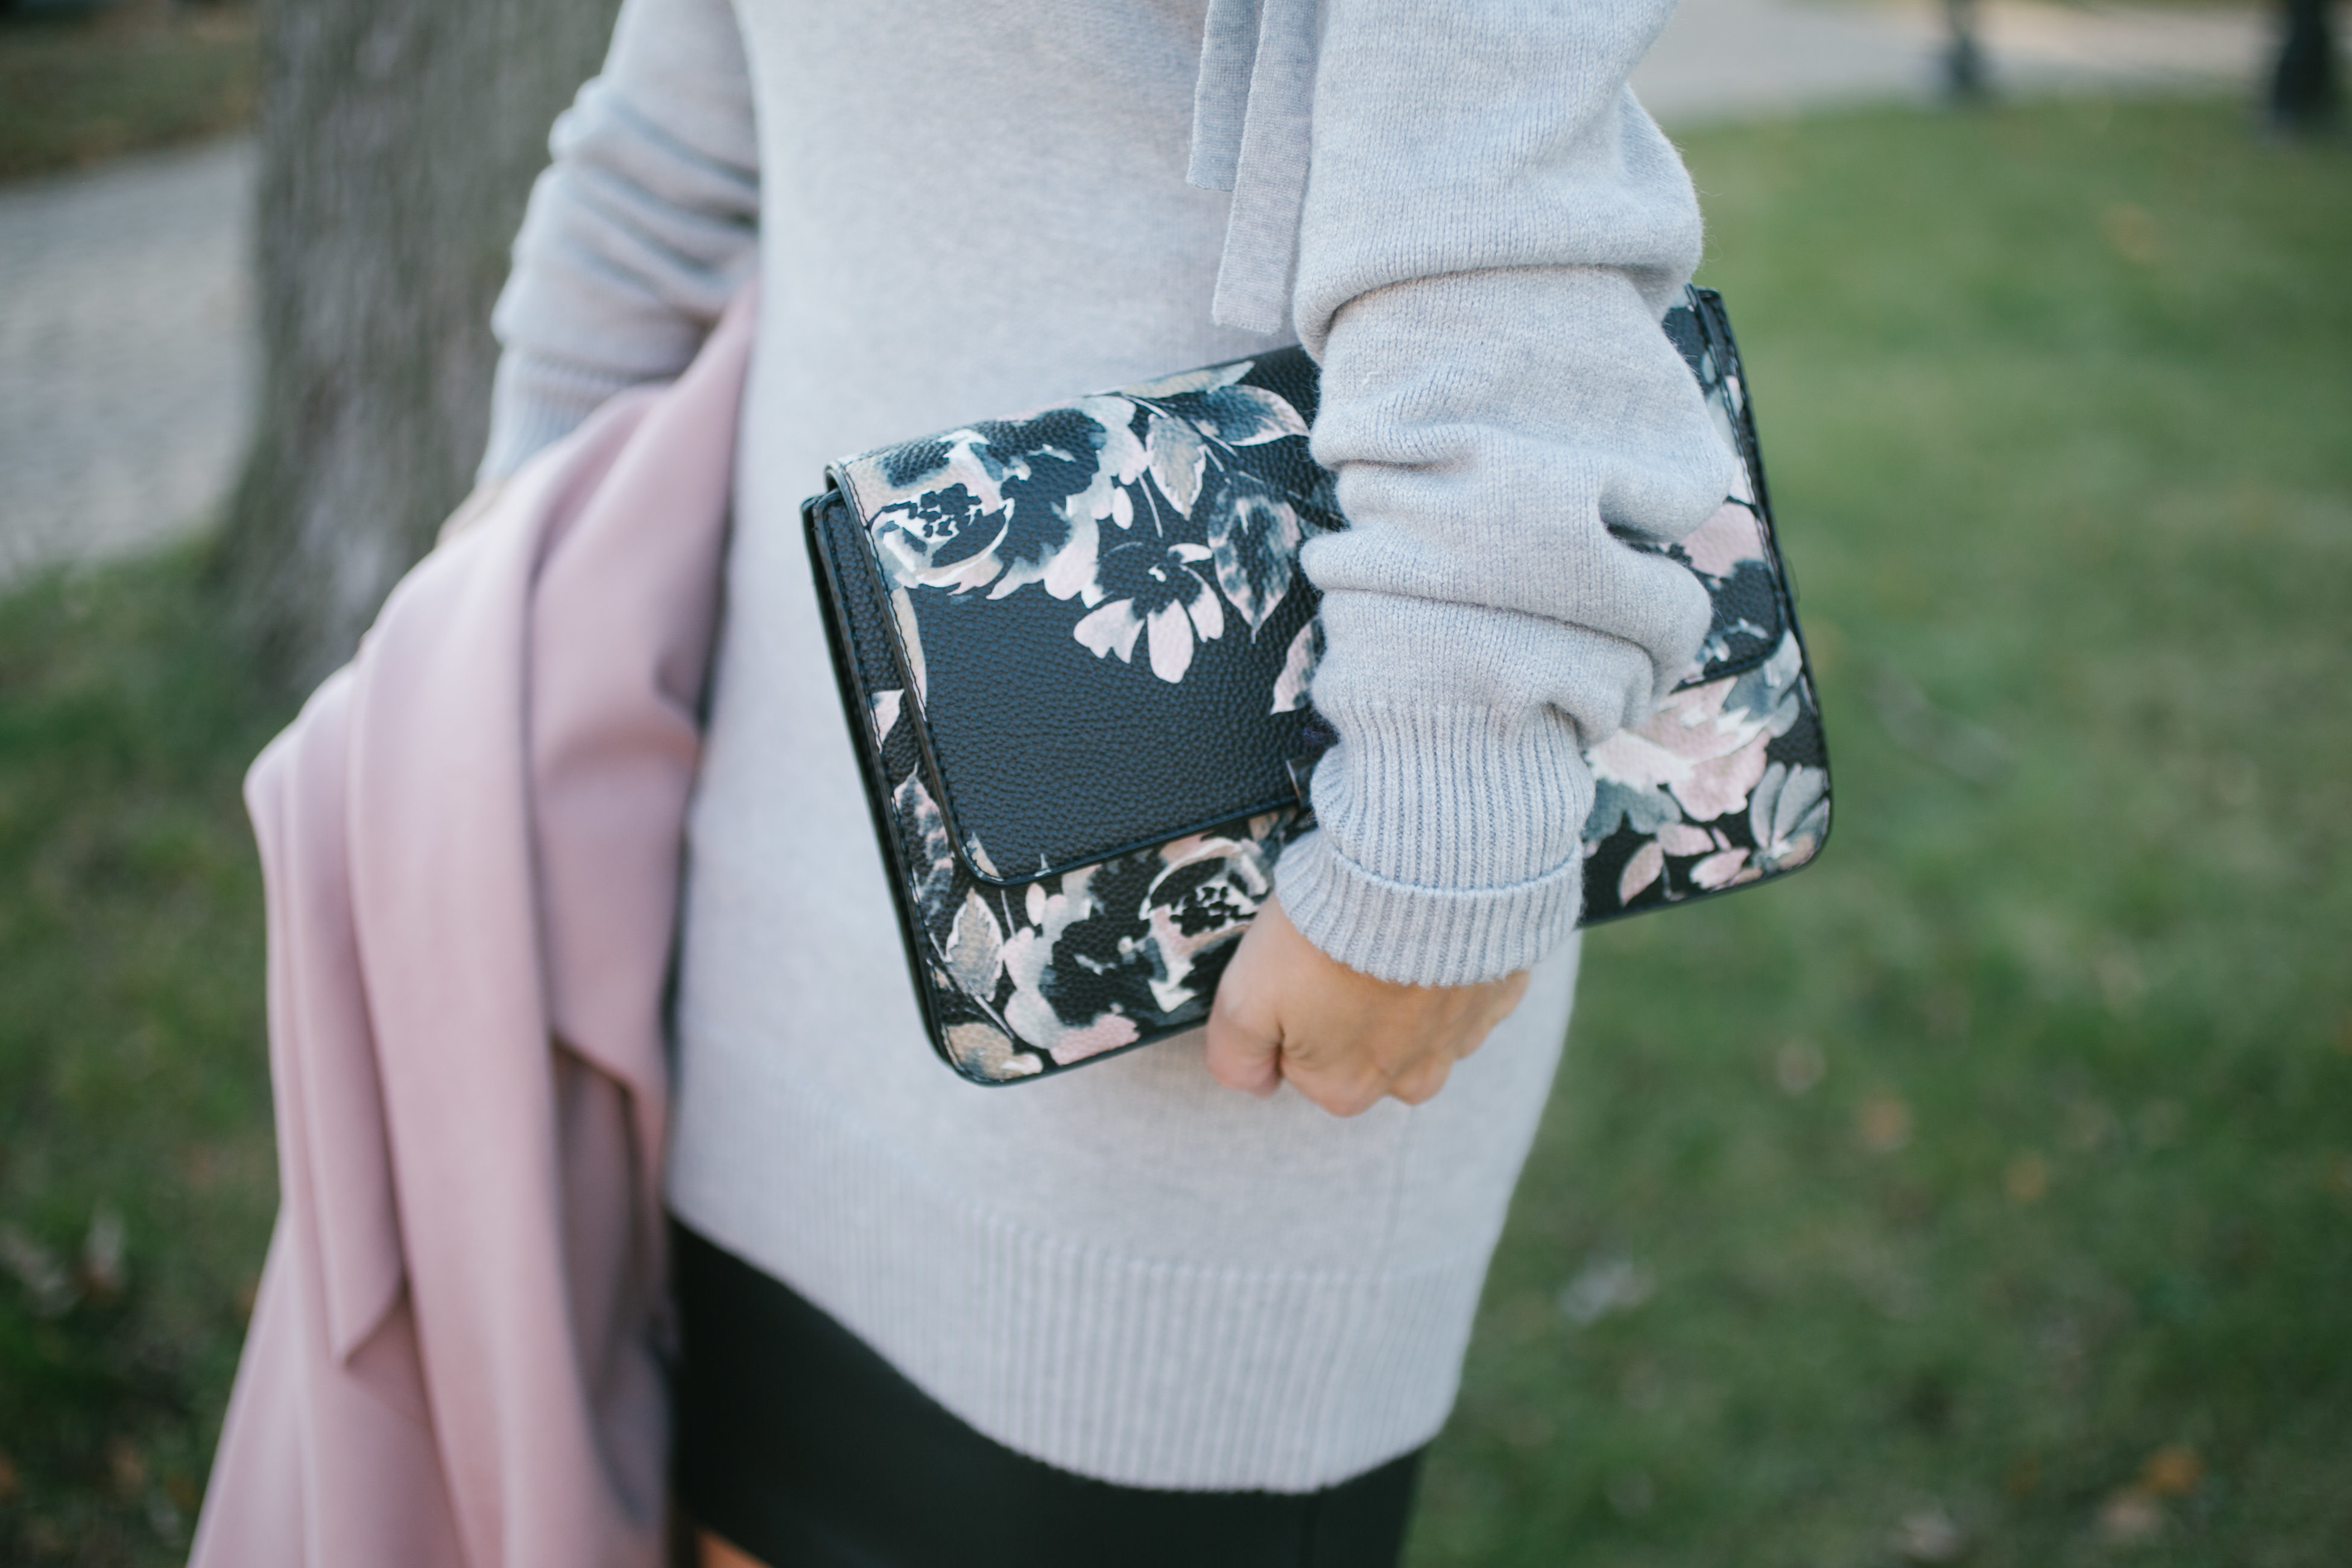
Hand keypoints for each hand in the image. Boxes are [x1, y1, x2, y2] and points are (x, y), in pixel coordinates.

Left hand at [1204, 896, 1529, 1116]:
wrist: (1420, 876)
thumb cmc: (1326, 935)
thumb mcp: (1244, 999)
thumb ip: (1236, 1056)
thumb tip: (1254, 1083)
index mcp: (1345, 1089)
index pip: (1299, 1064)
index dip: (1288, 1012)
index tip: (1294, 972)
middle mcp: (1409, 1079)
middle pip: (1362, 1049)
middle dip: (1347, 1008)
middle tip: (1337, 948)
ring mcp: (1460, 1038)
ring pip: (1418, 1024)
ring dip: (1401, 988)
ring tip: (1384, 933)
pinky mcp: (1498, 992)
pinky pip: (1467, 988)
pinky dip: (1449, 964)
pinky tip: (1430, 929)